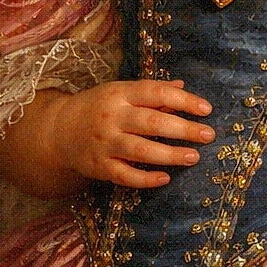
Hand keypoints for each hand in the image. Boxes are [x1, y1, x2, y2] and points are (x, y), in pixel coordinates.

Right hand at [46, 79, 213, 187]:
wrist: (58, 129)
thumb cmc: (98, 107)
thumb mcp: (121, 91)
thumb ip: (151, 91)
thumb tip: (182, 87)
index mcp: (121, 94)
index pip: (156, 93)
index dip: (183, 100)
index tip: (207, 109)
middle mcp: (113, 117)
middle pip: (152, 123)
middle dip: (183, 129)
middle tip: (208, 135)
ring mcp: (105, 143)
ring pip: (141, 150)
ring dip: (170, 155)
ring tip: (193, 157)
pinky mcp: (99, 167)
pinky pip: (125, 175)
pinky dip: (145, 178)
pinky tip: (165, 178)